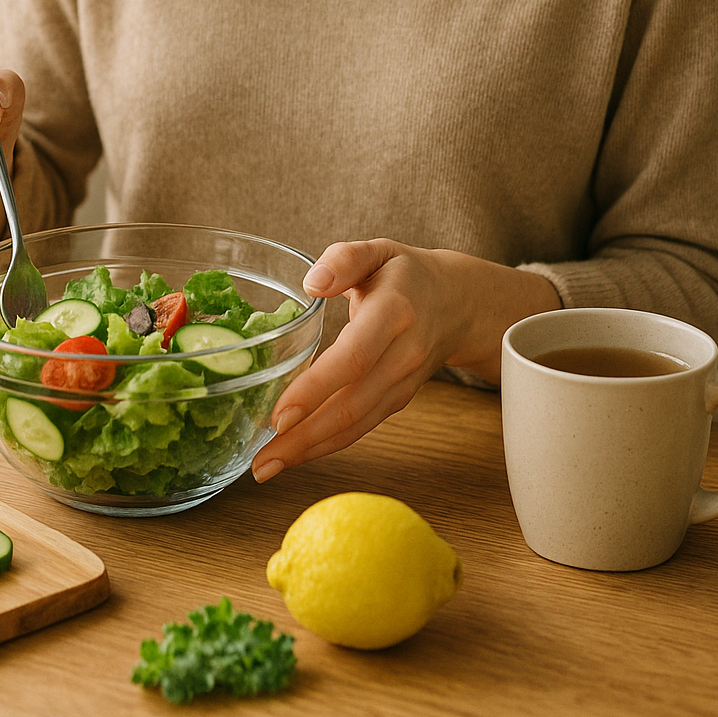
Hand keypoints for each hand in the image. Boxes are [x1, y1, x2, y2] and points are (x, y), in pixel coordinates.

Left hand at [251, 239, 559, 482]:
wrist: (458, 303)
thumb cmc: (406, 273)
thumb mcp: (379, 249)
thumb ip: (345, 259)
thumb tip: (312, 282)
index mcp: (394, 312)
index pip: (353, 357)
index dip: (316, 389)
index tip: (279, 415)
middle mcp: (402, 355)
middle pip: (352, 405)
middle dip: (303, 438)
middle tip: (260, 462)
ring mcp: (403, 383)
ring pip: (355, 425)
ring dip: (310, 451)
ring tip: (266, 467)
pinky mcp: (398, 400)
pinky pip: (361, 427)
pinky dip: (327, 445)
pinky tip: (295, 454)